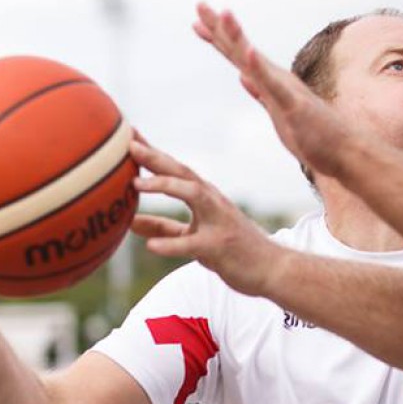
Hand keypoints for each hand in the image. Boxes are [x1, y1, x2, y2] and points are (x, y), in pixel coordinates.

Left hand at [129, 141, 281, 297]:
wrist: (274, 268)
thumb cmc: (234, 251)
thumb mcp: (195, 236)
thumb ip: (165, 228)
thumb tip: (131, 222)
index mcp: (206, 198)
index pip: (176, 169)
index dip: (152, 153)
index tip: (128, 135)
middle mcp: (213, 203)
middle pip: (183, 173)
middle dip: (156, 157)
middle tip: (129, 144)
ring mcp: (218, 222)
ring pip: (192, 195)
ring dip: (165, 185)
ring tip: (136, 184)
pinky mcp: (220, 247)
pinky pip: (193, 244)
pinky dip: (172, 244)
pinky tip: (151, 247)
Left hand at [192, 2, 354, 178]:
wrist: (348, 151)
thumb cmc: (317, 136)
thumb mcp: (279, 115)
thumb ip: (262, 94)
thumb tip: (243, 78)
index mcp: (272, 84)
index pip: (240, 58)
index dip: (218, 40)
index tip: (196, 23)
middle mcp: (277, 80)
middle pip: (242, 52)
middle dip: (220, 28)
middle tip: (200, 4)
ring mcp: (286, 91)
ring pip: (256, 61)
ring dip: (239, 38)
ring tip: (223, 14)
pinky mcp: (294, 106)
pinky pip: (273, 86)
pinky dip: (259, 68)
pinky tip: (248, 52)